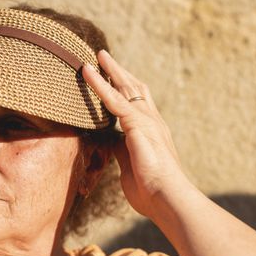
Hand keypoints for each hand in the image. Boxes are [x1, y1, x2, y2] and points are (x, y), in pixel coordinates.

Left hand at [82, 50, 190, 218]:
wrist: (168, 199)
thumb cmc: (151, 191)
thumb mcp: (130, 167)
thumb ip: (121, 151)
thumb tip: (111, 142)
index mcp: (150, 132)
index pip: (135, 103)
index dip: (123, 89)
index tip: (111, 77)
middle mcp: (151, 121)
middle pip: (133, 88)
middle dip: (118, 72)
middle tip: (103, 57)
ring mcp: (146, 120)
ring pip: (124, 88)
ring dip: (109, 70)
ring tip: (96, 56)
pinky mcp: (137, 124)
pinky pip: (114, 99)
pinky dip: (99, 83)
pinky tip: (87, 72)